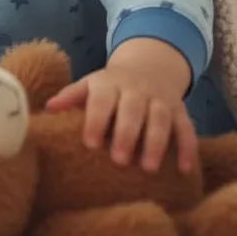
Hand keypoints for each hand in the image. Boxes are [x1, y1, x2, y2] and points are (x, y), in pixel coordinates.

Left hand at [45, 38, 196, 174]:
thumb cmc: (111, 86)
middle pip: (133, 109)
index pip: (102, 99)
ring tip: (148, 168)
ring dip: (156, 143)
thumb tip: (48, 108)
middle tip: (119, 161)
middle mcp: (136, 89)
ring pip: (160, 118)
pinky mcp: (180, 110)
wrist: (149, 66)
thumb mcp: (91, 85)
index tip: (90, 143)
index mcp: (110, 83)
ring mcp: (160, 99)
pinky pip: (186, 128)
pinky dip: (188, 148)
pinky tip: (184, 169)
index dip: (97, 119)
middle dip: (127, 134)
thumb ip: (72, 96)